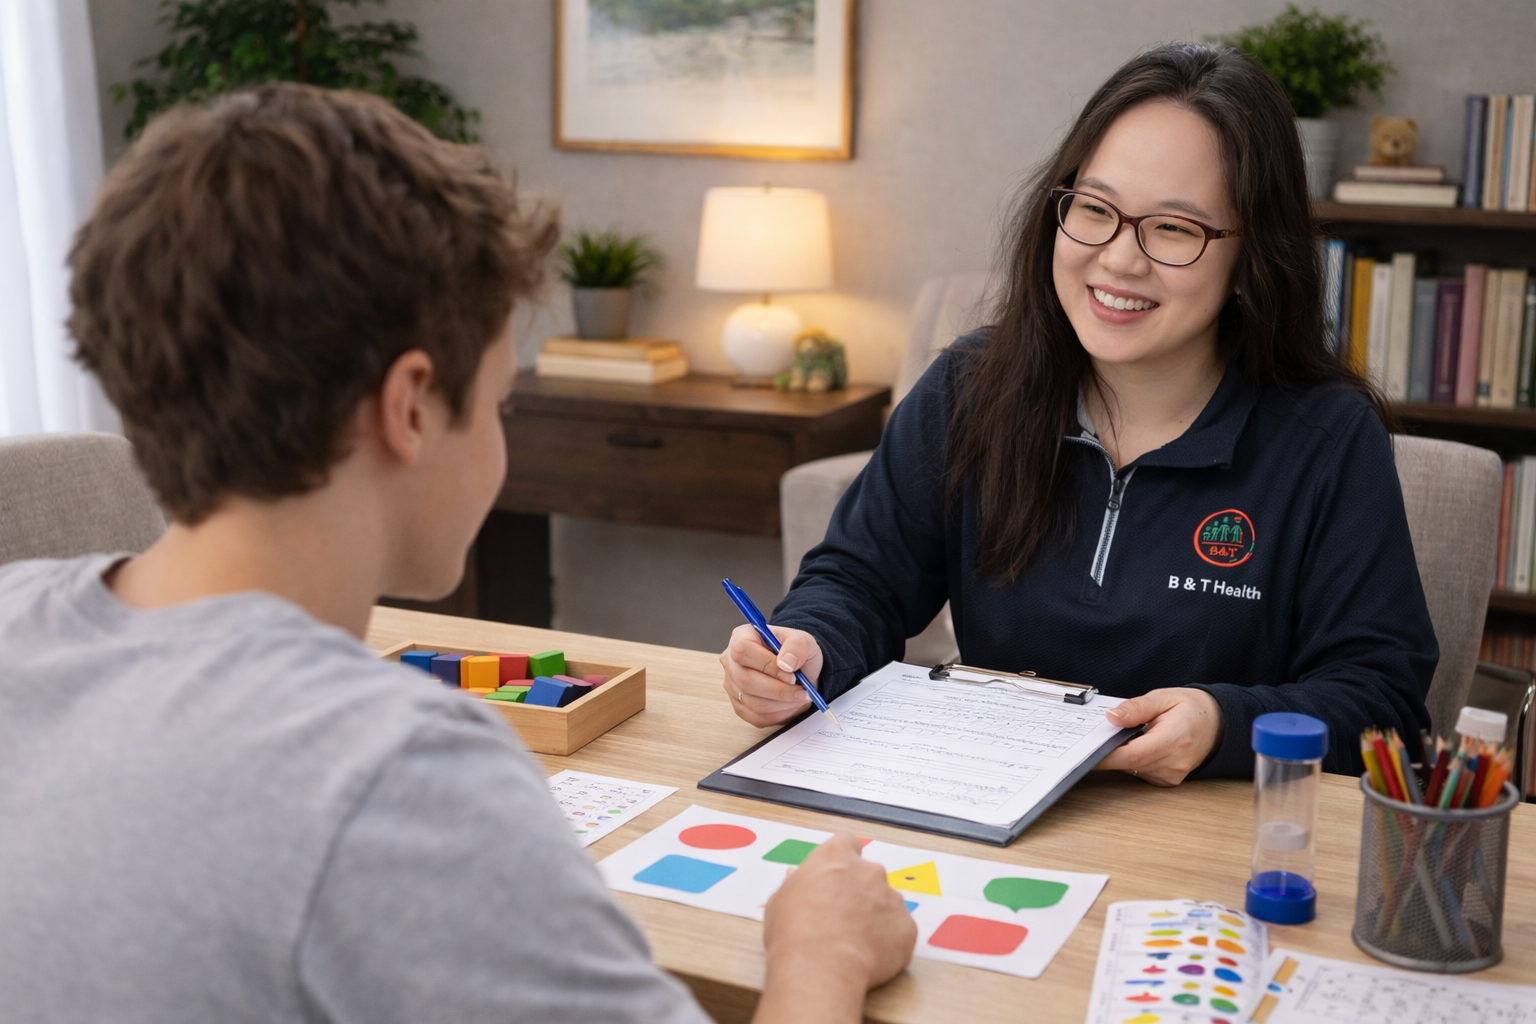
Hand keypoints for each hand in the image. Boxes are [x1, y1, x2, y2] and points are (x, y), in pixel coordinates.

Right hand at [720, 623, 824, 727]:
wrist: (797, 671)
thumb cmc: (795, 653)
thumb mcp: (804, 641)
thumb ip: (797, 646)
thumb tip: (786, 663)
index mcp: (742, 637)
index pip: (742, 650)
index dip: (767, 664)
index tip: (791, 673)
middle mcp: (731, 662)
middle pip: (745, 680)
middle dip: (779, 690)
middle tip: (802, 690)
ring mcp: (732, 686)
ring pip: (753, 702)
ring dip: (782, 703)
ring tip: (800, 697)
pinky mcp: (740, 706)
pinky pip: (757, 717)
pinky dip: (779, 714)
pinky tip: (791, 704)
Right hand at [754, 834, 916, 1023]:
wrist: (820, 967)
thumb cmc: (793, 932)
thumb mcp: (779, 899)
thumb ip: (795, 883)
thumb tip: (796, 878)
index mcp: (836, 856)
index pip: (847, 844)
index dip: (841, 862)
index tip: (834, 879)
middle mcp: (869, 870)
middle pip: (869, 875)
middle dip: (859, 893)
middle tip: (841, 918)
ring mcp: (892, 897)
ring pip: (887, 903)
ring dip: (875, 917)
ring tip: (853, 944)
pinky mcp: (907, 927)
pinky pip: (900, 931)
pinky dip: (889, 942)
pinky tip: (868, 957)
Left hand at [1097, 687, 1222, 786]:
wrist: (1219, 725)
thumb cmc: (1192, 709)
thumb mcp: (1164, 697)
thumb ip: (1137, 708)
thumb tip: (1111, 717)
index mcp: (1173, 739)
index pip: (1132, 754)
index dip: (1105, 754)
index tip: (1086, 749)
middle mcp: (1173, 763)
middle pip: (1128, 763)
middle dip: (1107, 751)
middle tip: (1092, 736)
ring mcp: (1170, 775)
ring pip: (1131, 769)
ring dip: (1120, 754)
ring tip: (1119, 735)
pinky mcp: (1167, 781)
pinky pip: (1139, 771)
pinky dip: (1131, 759)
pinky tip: (1135, 744)